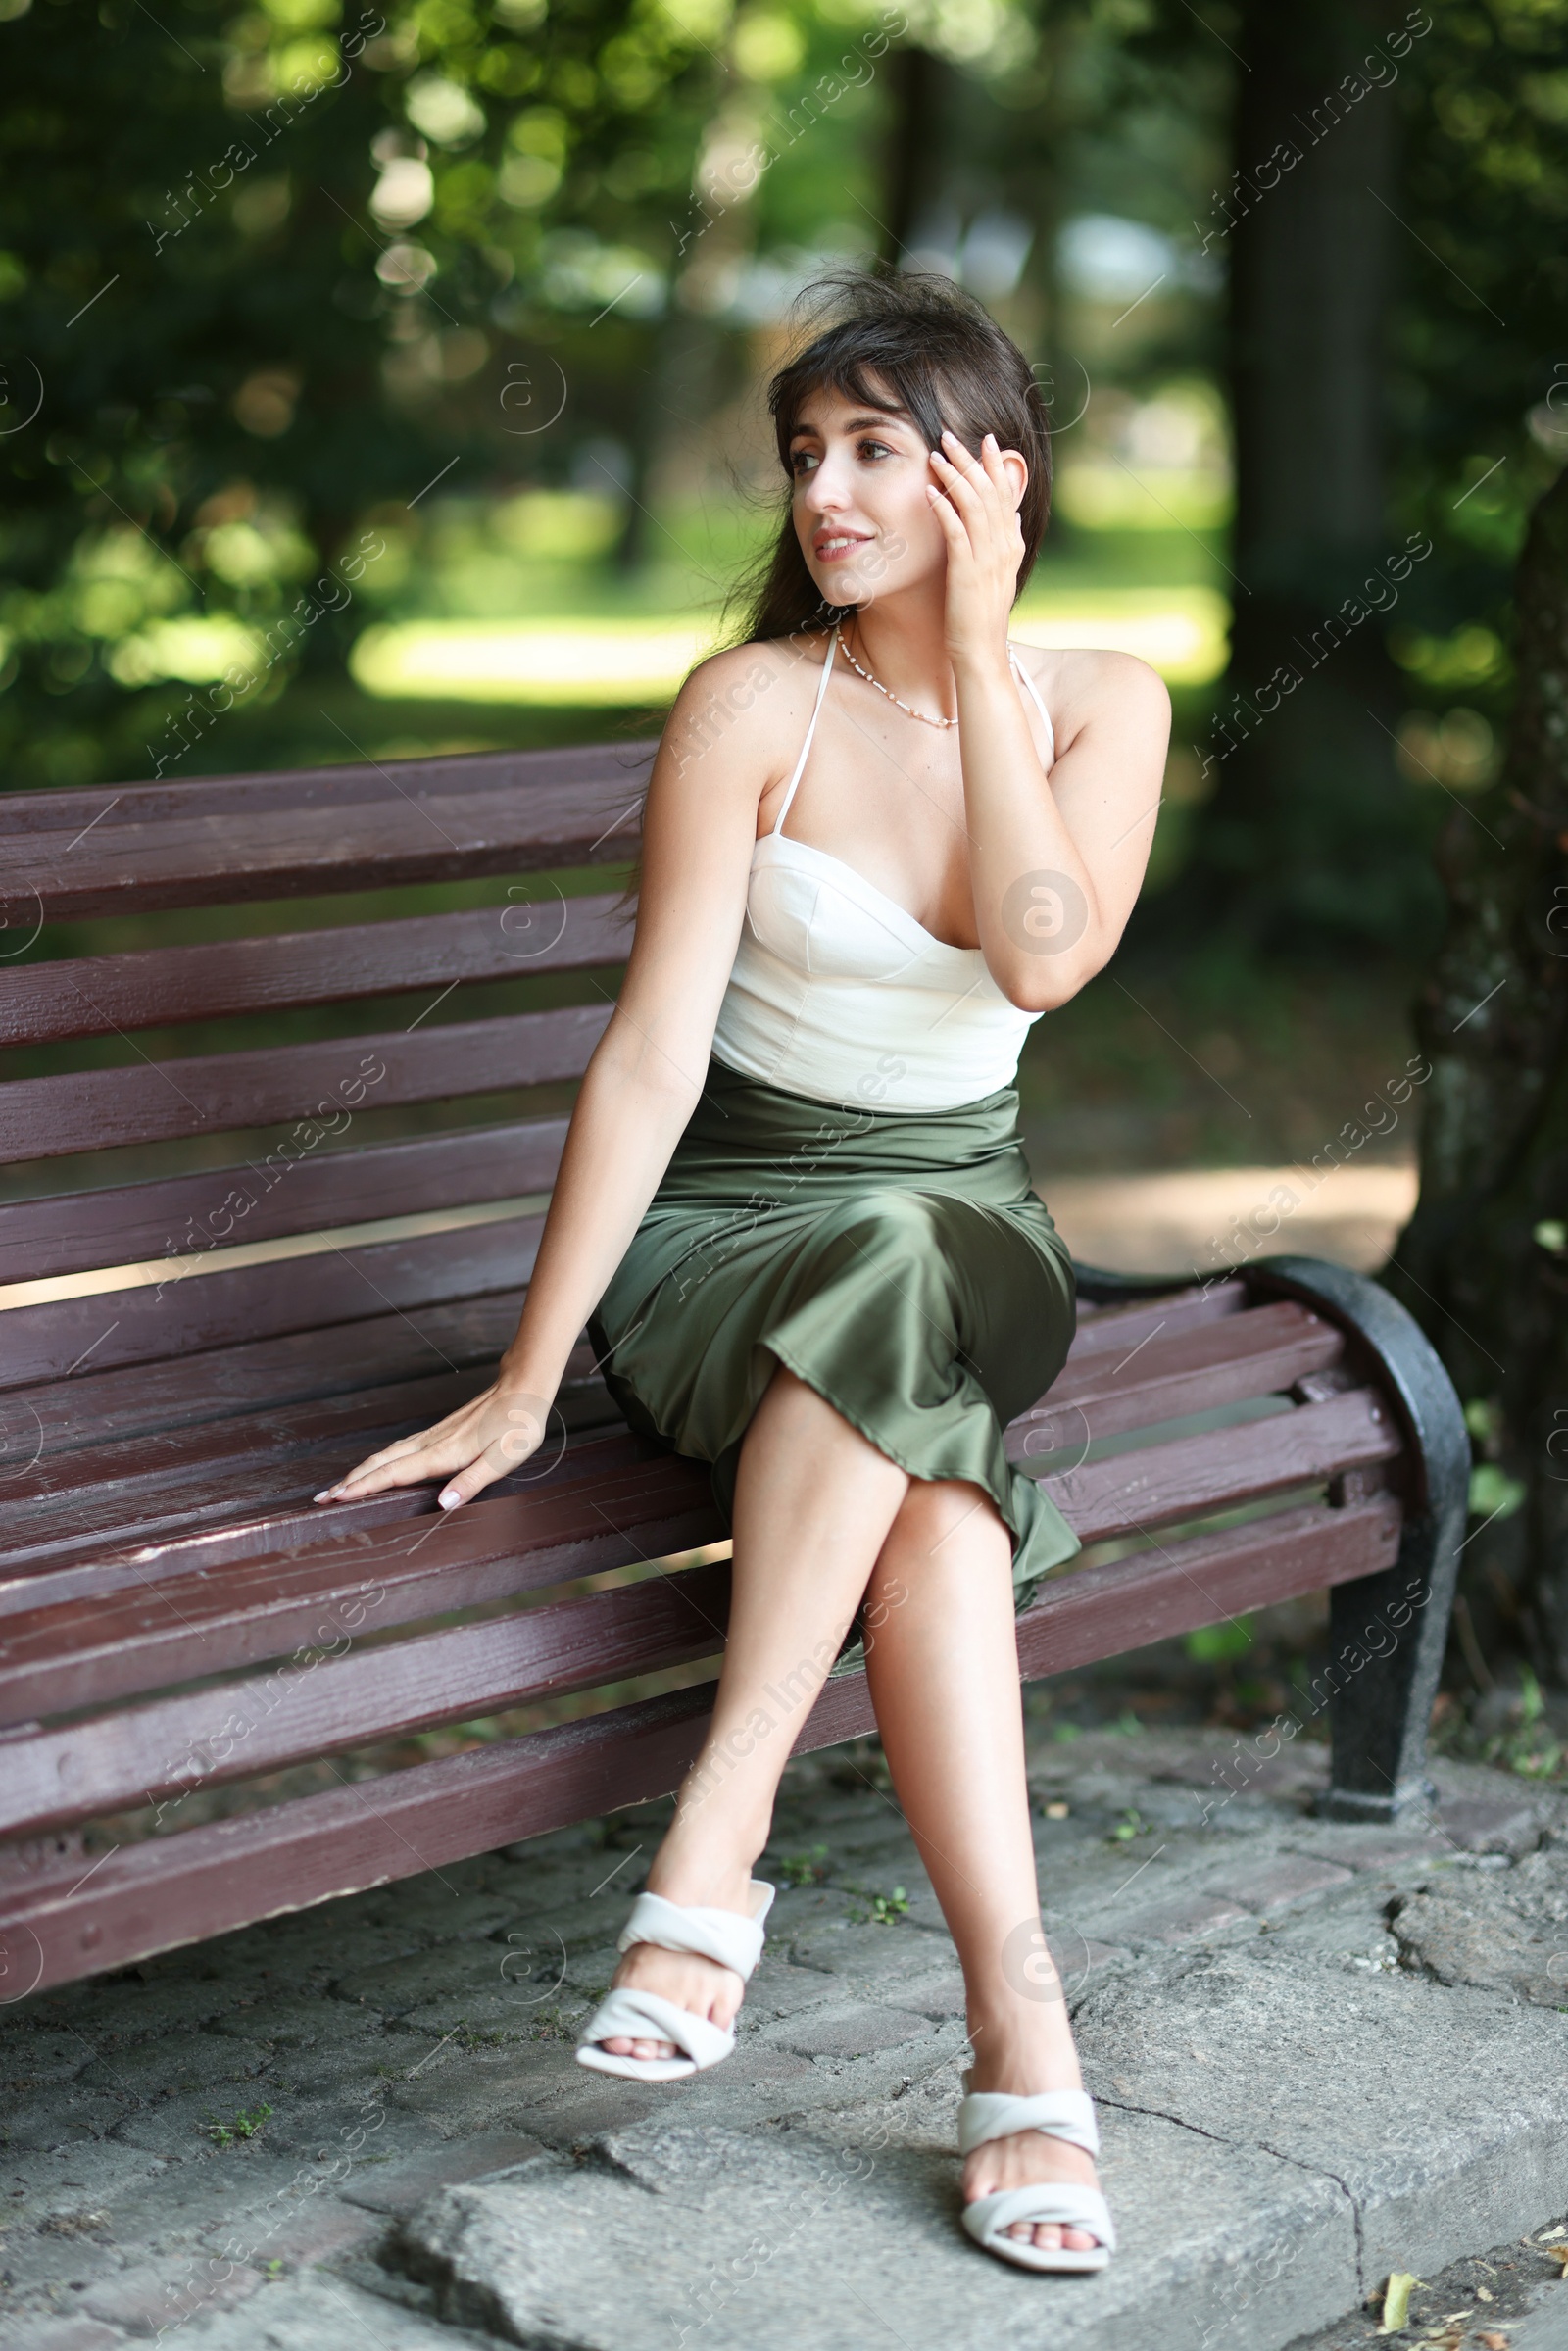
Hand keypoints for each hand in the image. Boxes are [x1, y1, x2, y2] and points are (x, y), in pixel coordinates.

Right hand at [314, 1378, 555, 1510]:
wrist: (522, 1386)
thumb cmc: (518, 1425)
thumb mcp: (503, 1459)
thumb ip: (472, 1482)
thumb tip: (443, 1504)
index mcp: (443, 1453)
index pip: (394, 1473)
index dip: (365, 1487)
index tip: (338, 1498)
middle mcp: (431, 1443)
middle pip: (381, 1463)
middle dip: (350, 1481)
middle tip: (322, 1497)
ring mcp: (433, 1436)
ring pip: (387, 1454)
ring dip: (360, 1471)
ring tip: (339, 1486)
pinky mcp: (438, 1432)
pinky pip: (399, 1449)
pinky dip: (379, 1460)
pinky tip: (375, 1466)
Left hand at [927, 428, 1026, 669]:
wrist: (980, 650)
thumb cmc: (981, 615)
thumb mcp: (997, 573)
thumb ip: (1003, 542)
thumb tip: (1011, 514)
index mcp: (1011, 544)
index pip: (1006, 494)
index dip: (996, 465)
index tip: (986, 440)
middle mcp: (1004, 546)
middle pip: (989, 491)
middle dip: (971, 460)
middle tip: (951, 435)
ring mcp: (987, 558)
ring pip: (974, 505)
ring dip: (954, 476)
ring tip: (935, 455)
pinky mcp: (967, 571)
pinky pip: (956, 531)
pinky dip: (944, 508)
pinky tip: (929, 492)